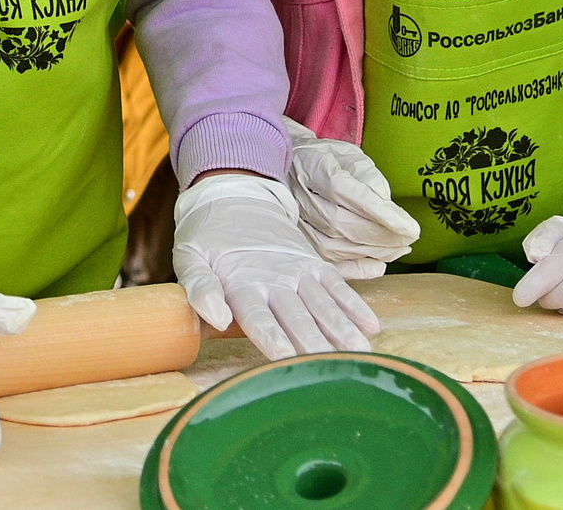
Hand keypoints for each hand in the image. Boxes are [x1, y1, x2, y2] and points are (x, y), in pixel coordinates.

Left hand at [172, 172, 378, 360]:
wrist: (235, 194)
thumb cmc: (208, 236)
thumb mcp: (190, 258)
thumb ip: (199, 288)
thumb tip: (216, 320)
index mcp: (241, 282)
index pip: (258, 316)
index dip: (271, 336)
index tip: (285, 356)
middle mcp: (275, 278)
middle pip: (297, 316)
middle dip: (315, 343)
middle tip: (332, 368)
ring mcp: (298, 270)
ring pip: (324, 304)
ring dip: (343, 330)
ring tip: (360, 355)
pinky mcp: (314, 263)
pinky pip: (338, 286)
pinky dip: (355, 306)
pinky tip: (372, 327)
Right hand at [281, 119, 420, 277]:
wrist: (288, 167)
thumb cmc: (325, 159)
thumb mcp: (348, 154)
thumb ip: (369, 176)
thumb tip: (386, 206)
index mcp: (317, 169)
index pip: (353, 196)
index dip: (384, 215)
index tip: (411, 228)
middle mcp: (304, 199)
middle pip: (347, 225)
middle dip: (385, 236)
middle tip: (410, 238)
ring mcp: (300, 223)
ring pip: (341, 247)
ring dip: (376, 252)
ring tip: (400, 248)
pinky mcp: (302, 242)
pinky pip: (330, 263)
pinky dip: (357, 269)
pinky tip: (378, 265)